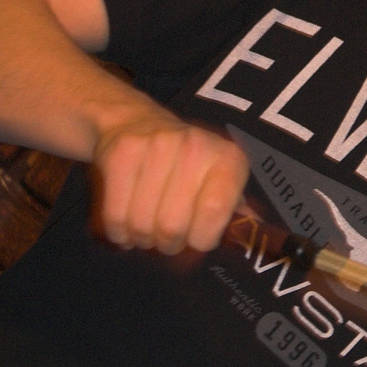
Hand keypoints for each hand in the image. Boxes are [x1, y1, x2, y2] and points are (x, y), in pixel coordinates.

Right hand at [91, 112, 249, 253]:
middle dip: (168, 244)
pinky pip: (115, 217)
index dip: (201, 239)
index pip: (214, 213)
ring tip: (146, 228)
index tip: (196, 239)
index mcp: (228, 159)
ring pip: (141, 226)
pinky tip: (126, 223)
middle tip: (167, 237)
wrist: (135, 122)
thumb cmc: (186, 165)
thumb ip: (236, 212)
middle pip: (173, 227)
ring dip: (142, 239)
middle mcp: (195, 147)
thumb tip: (252, 234)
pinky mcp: (121, 154)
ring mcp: (155, 147)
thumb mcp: (220, 181)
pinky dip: (118, 232)